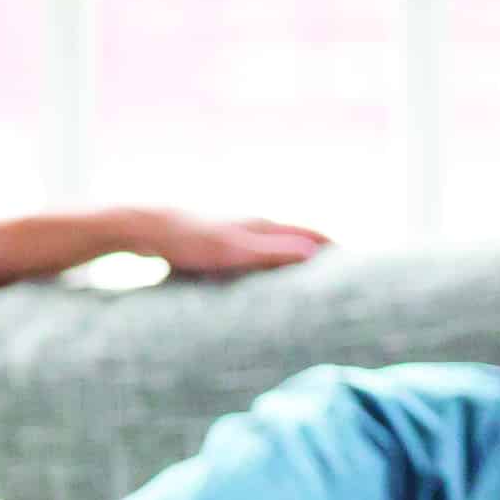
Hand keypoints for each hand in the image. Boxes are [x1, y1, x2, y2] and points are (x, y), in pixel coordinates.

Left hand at [126, 210, 329, 279]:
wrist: (143, 225)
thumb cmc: (189, 240)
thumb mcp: (235, 251)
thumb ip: (272, 253)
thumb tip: (314, 255)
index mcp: (261, 224)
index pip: (309, 235)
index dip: (332, 248)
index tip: (356, 262)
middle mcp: (250, 223)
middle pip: (294, 237)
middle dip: (316, 253)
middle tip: (340, 273)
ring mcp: (232, 229)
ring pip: (271, 243)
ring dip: (290, 257)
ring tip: (305, 277)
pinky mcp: (213, 240)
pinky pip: (248, 252)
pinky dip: (264, 263)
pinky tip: (255, 276)